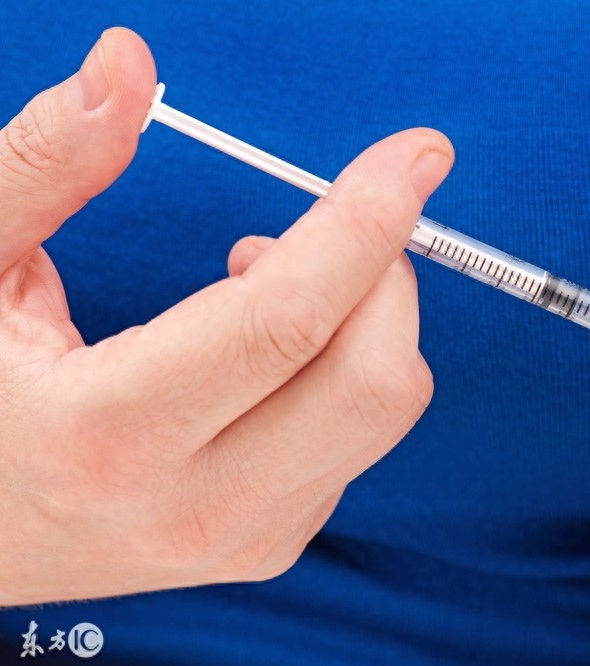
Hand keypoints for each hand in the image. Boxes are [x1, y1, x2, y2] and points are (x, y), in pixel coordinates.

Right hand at [0, 28, 452, 604]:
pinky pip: (360, 442)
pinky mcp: (269, 546)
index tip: (414, 158)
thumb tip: (128, 68)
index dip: (366, 221)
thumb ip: (49, 164)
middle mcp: (193, 502)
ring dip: (366, 325)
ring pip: (383, 414)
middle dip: (381, 274)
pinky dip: (345, 373)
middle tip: (311, 234)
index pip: (287, 315)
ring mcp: (241, 537)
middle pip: (372, 378)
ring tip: (267, 293)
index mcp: (109, 430)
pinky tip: (270, 359)